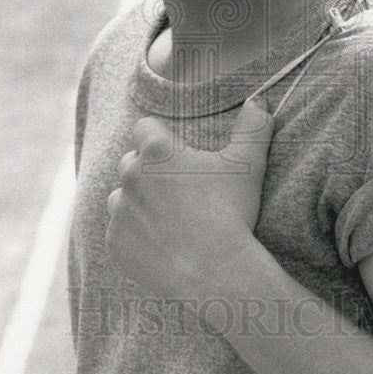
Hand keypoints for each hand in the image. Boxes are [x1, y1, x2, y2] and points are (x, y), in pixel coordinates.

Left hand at [106, 96, 273, 298]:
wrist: (214, 272)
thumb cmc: (231, 213)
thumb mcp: (248, 165)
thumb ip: (253, 127)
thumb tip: (258, 100)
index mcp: (157, 151)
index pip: (144, 127)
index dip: (159, 136)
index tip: (176, 153)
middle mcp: (131, 176)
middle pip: (131, 162)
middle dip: (148, 171)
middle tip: (177, 189)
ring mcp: (119, 211)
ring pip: (121, 197)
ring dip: (137, 202)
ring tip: (167, 217)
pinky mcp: (114, 242)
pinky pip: (118, 232)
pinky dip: (134, 235)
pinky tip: (160, 243)